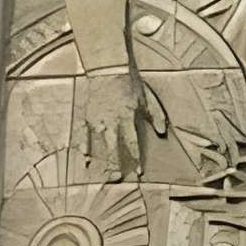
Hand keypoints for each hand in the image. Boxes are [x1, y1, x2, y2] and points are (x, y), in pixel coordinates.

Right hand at [78, 66, 166, 181]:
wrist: (107, 67)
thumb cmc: (129, 81)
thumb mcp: (147, 97)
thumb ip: (156, 115)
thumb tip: (162, 131)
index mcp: (127, 117)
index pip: (132, 143)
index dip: (135, 159)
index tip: (138, 172)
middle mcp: (111, 121)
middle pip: (113, 149)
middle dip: (116, 165)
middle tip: (117, 178)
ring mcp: (96, 119)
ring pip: (97, 145)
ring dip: (100, 160)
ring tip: (101, 174)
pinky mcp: (86, 115)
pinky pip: (83, 134)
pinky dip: (83, 146)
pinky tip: (84, 157)